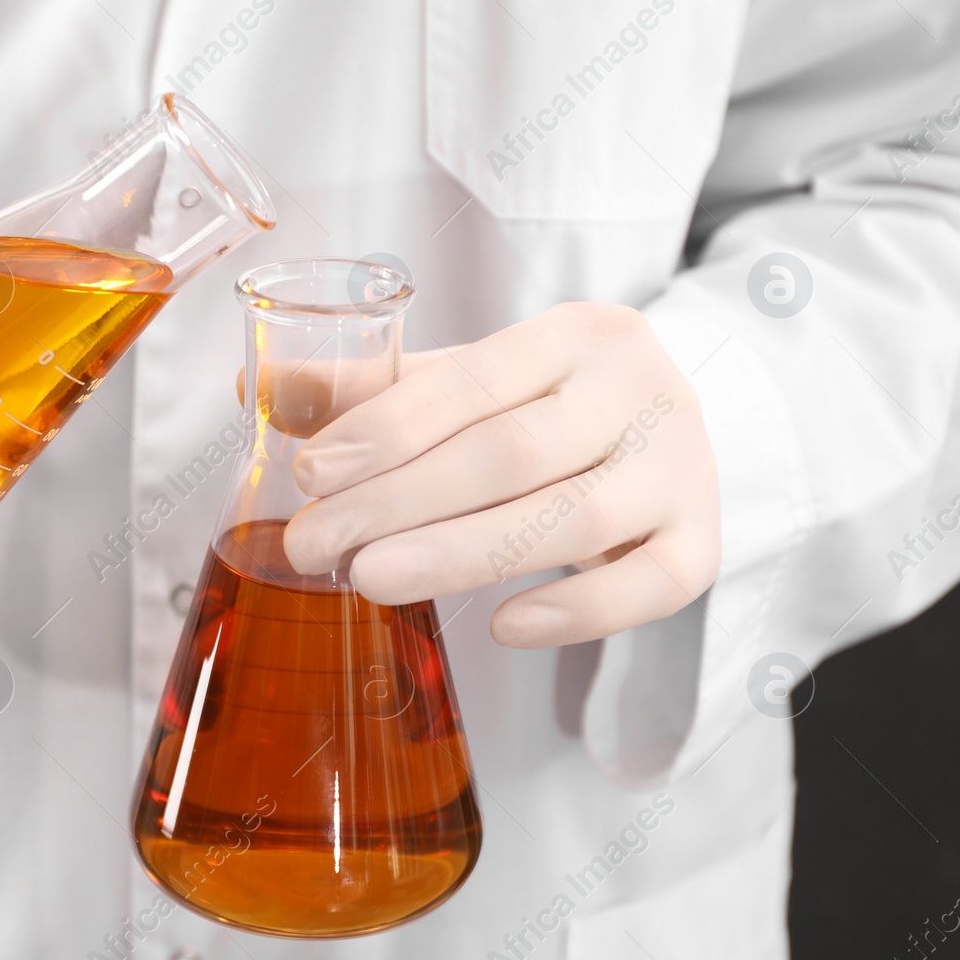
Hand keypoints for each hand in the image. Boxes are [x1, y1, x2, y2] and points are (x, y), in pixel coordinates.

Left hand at [282, 301, 719, 648]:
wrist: (669, 427)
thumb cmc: (550, 404)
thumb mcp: (471, 379)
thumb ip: (373, 386)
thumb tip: (257, 387)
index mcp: (577, 334)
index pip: (472, 381)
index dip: (385, 428)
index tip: (308, 472)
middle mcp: (640, 391)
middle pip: (512, 453)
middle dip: (400, 501)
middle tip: (314, 543)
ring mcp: (682, 467)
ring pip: (574, 520)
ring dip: (463, 555)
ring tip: (370, 580)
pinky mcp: (702, 539)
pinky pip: (653, 586)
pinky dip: (577, 612)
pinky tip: (503, 626)